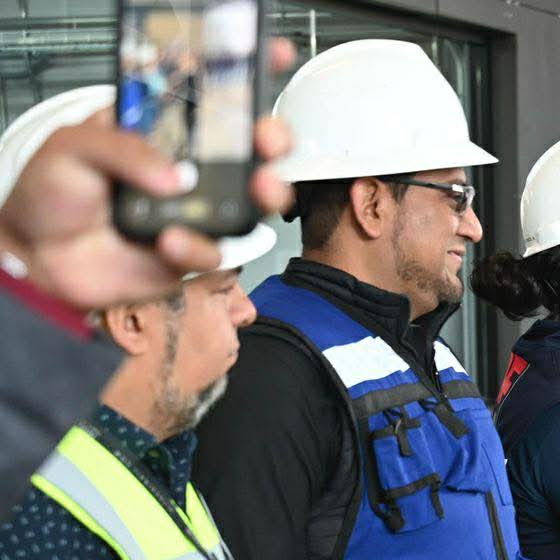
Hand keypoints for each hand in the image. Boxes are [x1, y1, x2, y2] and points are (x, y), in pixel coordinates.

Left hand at [0, 39, 296, 310]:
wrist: (42, 258)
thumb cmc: (51, 193)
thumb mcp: (73, 146)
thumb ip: (123, 149)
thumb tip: (174, 175)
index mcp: (159, 127)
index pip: (208, 93)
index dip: (244, 74)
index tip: (272, 55)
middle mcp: (186, 166)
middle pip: (250, 145)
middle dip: (272, 137)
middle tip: (266, 139)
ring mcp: (194, 208)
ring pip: (253, 198)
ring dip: (267, 190)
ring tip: (257, 188)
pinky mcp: (192, 248)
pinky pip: (215, 249)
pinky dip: (196, 246)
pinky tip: (168, 240)